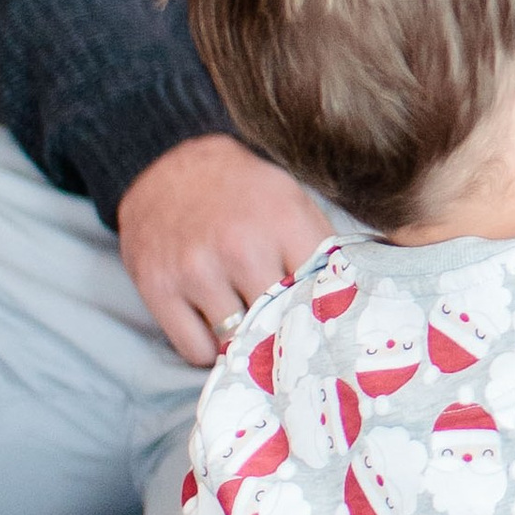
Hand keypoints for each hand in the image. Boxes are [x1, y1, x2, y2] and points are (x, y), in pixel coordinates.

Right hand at [117, 133, 333, 364]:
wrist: (166, 164)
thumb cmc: (241, 191)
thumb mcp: (292, 200)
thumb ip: (320, 247)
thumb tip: (357, 297)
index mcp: (284, 220)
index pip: (321, 293)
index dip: (323, 311)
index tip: (325, 322)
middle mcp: (239, 246)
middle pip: (280, 323)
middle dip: (284, 329)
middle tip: (284, 327)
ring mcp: (195, 270)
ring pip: (237, 342)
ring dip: (244, 339)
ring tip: (244, 314)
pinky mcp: (157, 288)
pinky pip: (195, 350)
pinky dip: (207, 346)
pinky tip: (212, 320)